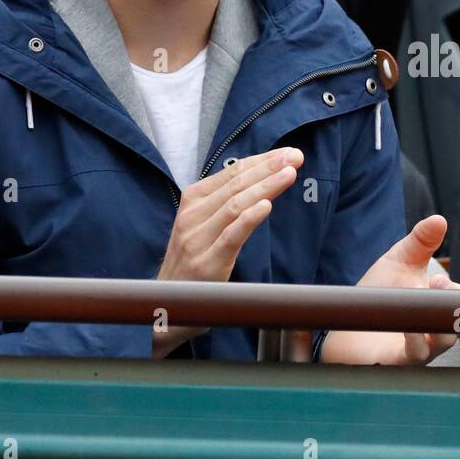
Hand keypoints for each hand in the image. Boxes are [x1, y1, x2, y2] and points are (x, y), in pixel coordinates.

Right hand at [152, 147, 302, 357]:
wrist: (164, 304)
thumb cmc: (191, 261)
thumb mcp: (203, 225)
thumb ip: (226, 202)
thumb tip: (260, 178)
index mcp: (192, 201)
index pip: (232, 174)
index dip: (261, 161)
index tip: (288, 154)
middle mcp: (192, 216)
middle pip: (236, 185)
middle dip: (268, 168)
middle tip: (295, 157)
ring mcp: (196, 240)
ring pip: (235, 206)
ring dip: (265, 187)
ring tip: (289, 174)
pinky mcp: (205, 264)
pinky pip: (230, 236)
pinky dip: (249, 219)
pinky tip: (266, 206)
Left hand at [319, 215, 459, 364]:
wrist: (344, 323)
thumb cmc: (379, 295)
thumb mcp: (400, 261)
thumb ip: (420, 241)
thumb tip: (439, 219)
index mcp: (443, 306)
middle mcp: (438, 330)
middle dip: (457, 300)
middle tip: (439, 281)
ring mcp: (422, 349)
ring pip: (443, 340)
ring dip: (437, 315)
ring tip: (422, 292)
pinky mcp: (399, 361)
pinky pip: (415, 353)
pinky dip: (415, 337)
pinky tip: (407, 321)